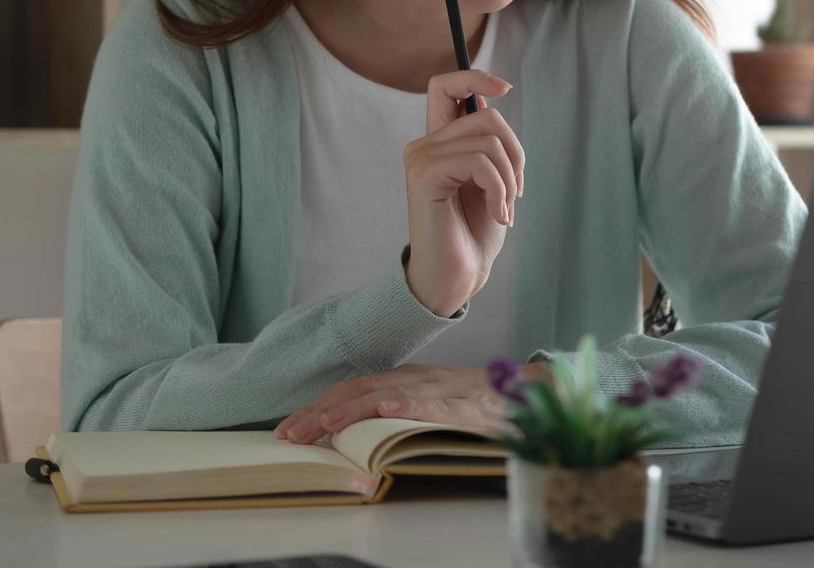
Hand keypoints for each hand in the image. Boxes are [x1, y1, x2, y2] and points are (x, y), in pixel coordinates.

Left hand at [273, 362, 547, 442]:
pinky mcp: (461, 404)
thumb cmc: (476, 404)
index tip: (289, 427)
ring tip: (321, 426)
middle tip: (289, 434)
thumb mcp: (429, 403)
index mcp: (405, 380)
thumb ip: (398, 409)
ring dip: (350, 410)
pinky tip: (386, 409)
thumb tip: (358, 427)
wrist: (524, 393)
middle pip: (357, 391)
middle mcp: (415, 379)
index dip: (318, 406)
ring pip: (385, 396)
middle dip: (319, 412)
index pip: (352, 389)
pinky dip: (407, 405)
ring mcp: (437, 390)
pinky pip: (431, 404)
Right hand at [402, 69, 526, 315]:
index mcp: (440, 142)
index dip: (475, 76)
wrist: (458, 277)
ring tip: (505, 209)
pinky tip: (499, 217)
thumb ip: (489, 144)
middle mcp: (424, 145)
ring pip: (489, 140)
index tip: (505, 88)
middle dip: (515, 154)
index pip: (445, 85)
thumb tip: (491, 102)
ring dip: (510, 178)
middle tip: (516, 192)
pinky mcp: (424, 176)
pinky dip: (501, 190)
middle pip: (487, 116)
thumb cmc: (476, 233)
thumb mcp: (492, 180)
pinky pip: (481, 162)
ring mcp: (421, 158)